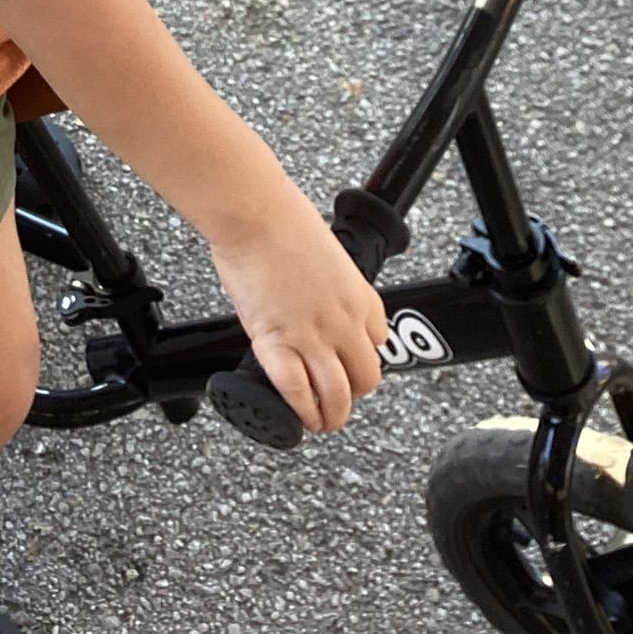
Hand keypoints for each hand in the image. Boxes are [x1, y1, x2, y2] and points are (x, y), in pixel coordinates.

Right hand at [209, 181, 388, 433]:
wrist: (254, 213)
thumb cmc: (282, 219)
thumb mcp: (326, 254)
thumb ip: (328, 286)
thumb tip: (315, 300)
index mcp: (360, 295)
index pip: (378, 343)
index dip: (361, 357)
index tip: (348, 361)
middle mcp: (344, 321)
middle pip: (366, 379)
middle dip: (353, 392)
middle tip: (336, 395)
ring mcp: (312, 336)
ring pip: (338, 397)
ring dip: (331, 415)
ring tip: (322, 420)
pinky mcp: (277, 343)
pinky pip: (297, 392)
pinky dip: (300, 412)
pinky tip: (298, 416)